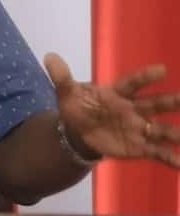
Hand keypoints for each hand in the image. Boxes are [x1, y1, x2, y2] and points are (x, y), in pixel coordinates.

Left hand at [45, 52, 179, 166]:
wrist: (78, 131)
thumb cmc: (79, 107)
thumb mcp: (67, 93)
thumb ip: (61, 77)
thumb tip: (49, 57)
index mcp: (118, 93)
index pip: (133, 83)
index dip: (145, 77)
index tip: (162, 70)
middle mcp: (133, 109)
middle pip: (156, 104)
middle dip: (172, 101)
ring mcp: (138, 128)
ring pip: (162, 129)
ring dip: (177, 132)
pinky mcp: (139, 146)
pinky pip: (158, 152)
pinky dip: (171, 158)